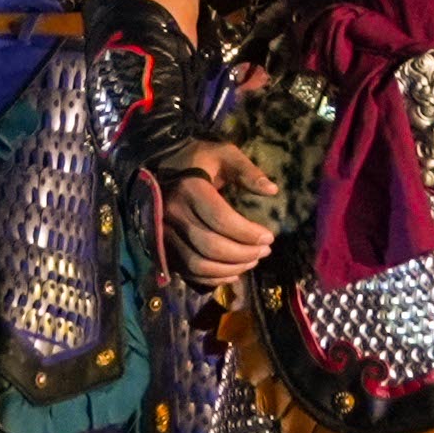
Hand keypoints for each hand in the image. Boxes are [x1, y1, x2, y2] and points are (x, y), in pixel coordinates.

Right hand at [163, 140, 281, 286]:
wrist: (161, 166)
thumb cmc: (198, 159)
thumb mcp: (224, 154)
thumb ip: (247, 170)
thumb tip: (272, 190)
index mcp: (189, 189)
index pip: (221, 219)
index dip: (248, 233)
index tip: (270, 237)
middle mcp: (172, 214)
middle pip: (211, 246)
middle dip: (243, 254)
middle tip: (265, 251)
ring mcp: (164, 233)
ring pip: (198, 264)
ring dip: (230, 269)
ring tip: (252, 262)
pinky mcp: (163, 247)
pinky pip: (187, 272)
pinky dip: (212, 279)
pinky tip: (233, 273)